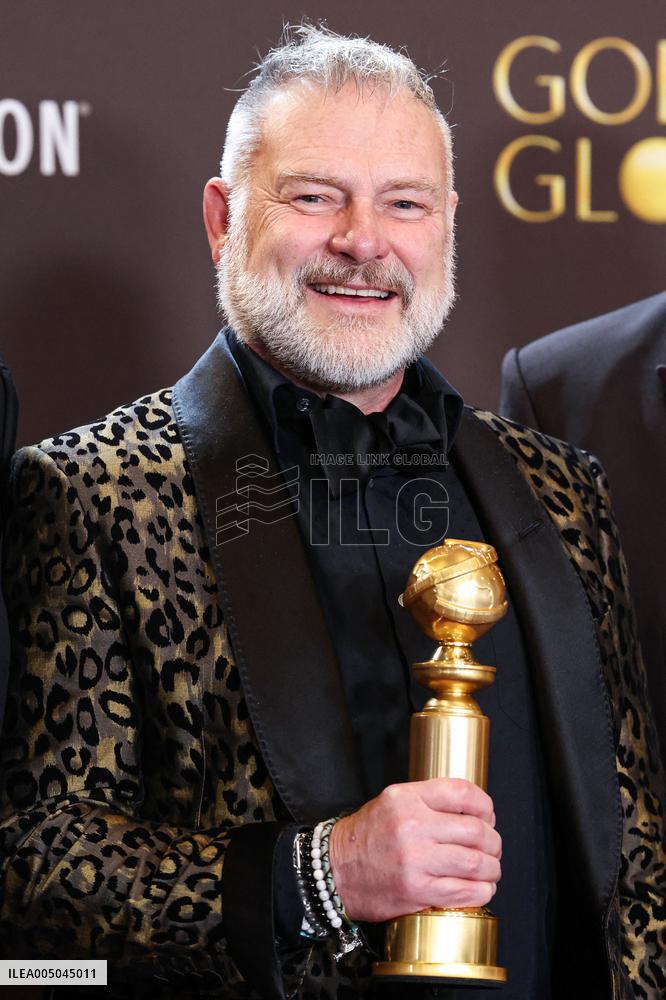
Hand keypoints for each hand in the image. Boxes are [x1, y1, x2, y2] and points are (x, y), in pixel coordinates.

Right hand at [328, 778, 500, 922]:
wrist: (335, 871)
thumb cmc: (367, 837)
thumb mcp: (392, 802)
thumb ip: (428, 801)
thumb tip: (472, 811)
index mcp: (407, 799)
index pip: (462, 793)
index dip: (485, 805)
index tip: (489, 816)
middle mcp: (412, 826)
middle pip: (476, 831)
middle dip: (493, 842)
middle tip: (493, 848)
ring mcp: (416, 860)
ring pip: (475, 862)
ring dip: (491, 868)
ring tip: (490, 870)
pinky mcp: (417, 891)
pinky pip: (464, 892)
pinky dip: (481, 891)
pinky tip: (480, 888)